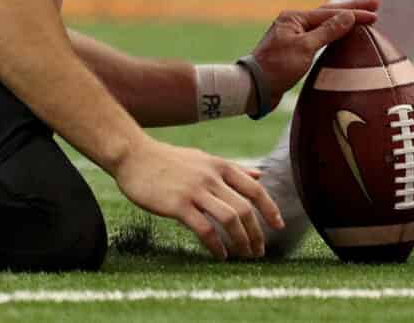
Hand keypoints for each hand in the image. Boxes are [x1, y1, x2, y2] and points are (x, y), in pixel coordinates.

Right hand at [112, 137, 281, 259]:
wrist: (134, 156)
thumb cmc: (169, 160)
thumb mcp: (204, 159)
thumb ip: (233, 169)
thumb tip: (260, 176)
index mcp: (220, 166)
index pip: (254, 189)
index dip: (270, 209)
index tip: (279, 225)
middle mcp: (212, 177)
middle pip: (245, 208)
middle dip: (256, 232)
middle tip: (260, 251)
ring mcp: (195, 191)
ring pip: (229, 219)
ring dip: (241, 240)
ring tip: (245, 256)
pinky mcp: (178, 205)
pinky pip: (205, 229)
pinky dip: (217, 245)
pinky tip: (221, 255)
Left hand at [245, 0, 379, 104]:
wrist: (254, 88)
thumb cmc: (276, 68)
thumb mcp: (304, 48)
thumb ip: (327, 31)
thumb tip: (348, 16)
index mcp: (294, 18)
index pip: (331, 13)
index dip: (354, 13)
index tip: (375, 13)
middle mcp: (294, 23)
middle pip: (328, 12)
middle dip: (352, 8)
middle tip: (375, 3)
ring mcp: (293, 35)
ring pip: (324, 23)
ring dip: (343, 19)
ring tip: (361, 14)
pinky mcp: (294, 49)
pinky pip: (319, 36)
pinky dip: (334, 33)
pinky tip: (341, 33)